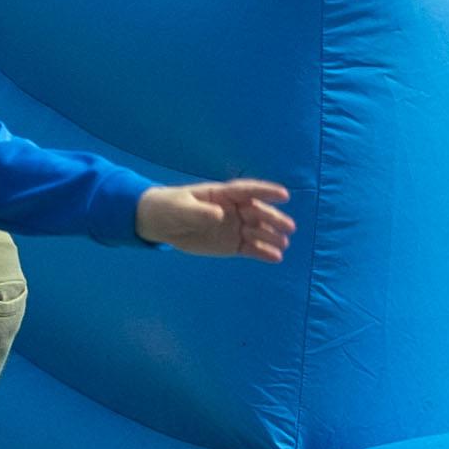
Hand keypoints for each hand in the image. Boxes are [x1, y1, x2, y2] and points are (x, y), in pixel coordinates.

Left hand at [138, 180, 296, 261]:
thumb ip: (199, 212)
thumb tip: (220, 215)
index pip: (246, 191)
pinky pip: (251, 248)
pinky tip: (276, 257)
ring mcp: (234, 227)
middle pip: (257, 212)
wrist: (160, 224)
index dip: (265, 192)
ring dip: (271, 237)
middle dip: (273, 218)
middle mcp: (233, 210)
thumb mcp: (181, 209)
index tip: (284, 195)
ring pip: (257, 231)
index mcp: (222, 194)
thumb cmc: (170, 208)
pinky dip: (263, 252)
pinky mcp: (232, 244)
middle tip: (289, 228)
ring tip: (283, 244)